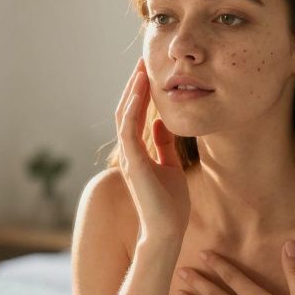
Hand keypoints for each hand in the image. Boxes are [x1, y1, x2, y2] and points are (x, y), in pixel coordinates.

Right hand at [115, 59, 188, 244]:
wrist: (167, 232)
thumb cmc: (170, 206)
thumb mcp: (170, 167)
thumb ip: (163, 145)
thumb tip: (160, 122)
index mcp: (137, 154)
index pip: (134, 117)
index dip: (140, 95)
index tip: (149, 73)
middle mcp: (128, 153)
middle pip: (126, 111)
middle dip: (134, 86)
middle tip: (142, 62)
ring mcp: (128, 157)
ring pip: (124, 115)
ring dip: (132, 91)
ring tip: (141, 69)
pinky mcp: (133, 162)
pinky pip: (129, 127)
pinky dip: (134, 106)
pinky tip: (142, 89)